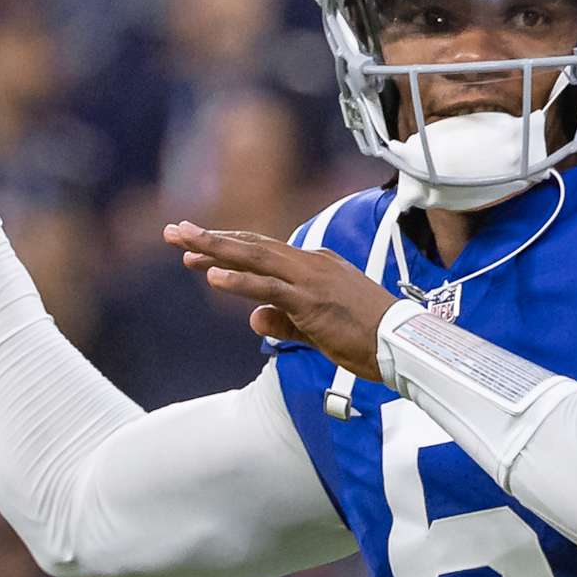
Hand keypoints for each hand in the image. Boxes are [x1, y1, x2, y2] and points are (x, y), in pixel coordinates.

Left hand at [165, 221, 399, 379]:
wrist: (402, 345)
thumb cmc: (369, 339)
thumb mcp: (318, 330)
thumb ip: (285, 323)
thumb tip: (253, 319)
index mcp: (315, 266)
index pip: (263, 251)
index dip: (228, 246)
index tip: (196, 247)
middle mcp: (310, 264)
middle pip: (251, 245)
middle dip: (210, 238)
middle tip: (174, 231)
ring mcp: (310, 280)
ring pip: (254, 257)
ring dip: (215, 249)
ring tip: (183, 243)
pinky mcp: (311, 301)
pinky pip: (268, 287)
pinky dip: (239, 280)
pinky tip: (212, 276)